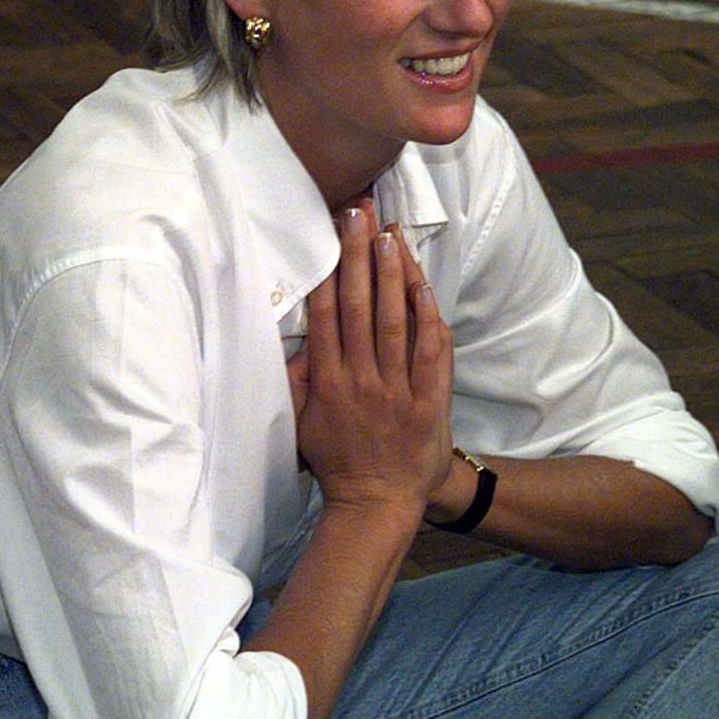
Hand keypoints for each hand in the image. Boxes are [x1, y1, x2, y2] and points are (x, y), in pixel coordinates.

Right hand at [294, 205, 453, 517]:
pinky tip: (424, 285)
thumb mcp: (302, 423)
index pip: (327, 314)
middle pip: (358, 307)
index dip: (330, 269)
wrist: (377, 504)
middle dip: (359, 256)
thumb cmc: (337, 461)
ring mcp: (395, 391)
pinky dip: (427, 318)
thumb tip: (289, 341)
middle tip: (359, 213)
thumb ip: (297, 381)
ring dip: (392, 275)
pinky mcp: (427, 403)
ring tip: (389, 235)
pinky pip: (430, 353)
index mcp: (328, 382)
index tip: (331, 233)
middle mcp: (359, 380)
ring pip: (394, 322)